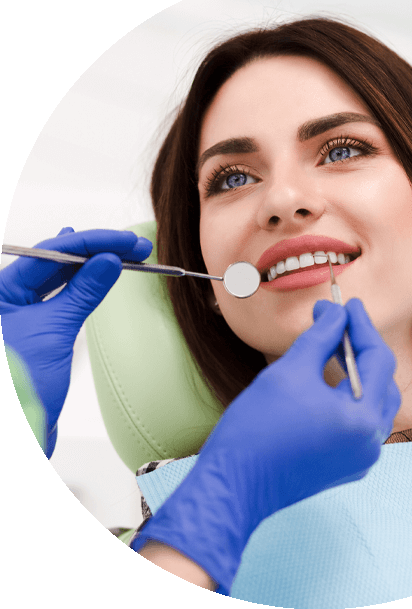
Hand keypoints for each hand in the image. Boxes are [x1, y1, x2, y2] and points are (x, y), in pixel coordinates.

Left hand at [0, 227, 152, 455]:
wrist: (17, 434)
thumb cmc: (18, 389)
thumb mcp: (52, 331)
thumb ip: (82, 292)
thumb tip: (108, 261)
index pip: (49, 252)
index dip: (92, 242)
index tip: (125, 241)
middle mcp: (6, 299)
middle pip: (55, 261)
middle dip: (97, 250)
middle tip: (134, 246)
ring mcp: (20, 315)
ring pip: (60, 278)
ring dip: (93, 265)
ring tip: (125, 253)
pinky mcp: (37, 333)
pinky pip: (63, 299)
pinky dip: (84, 286)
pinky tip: (96, 271)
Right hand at [131, 297, 400, 594]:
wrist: (233, 485)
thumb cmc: (257, 428)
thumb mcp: (291, 371)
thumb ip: (321, 337)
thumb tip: (336, 313)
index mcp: (364, 419)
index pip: (377, 359)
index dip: (361, 326)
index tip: (346, 304)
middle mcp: (371, 442)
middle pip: (382, 380)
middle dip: (361, 347)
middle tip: (339, 322)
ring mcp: (360, 458)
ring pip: (373, 402)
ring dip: (358, 371)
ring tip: (335, 346)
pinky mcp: (345, 465)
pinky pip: (360, 422)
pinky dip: (350, 396)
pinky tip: (331, 379)